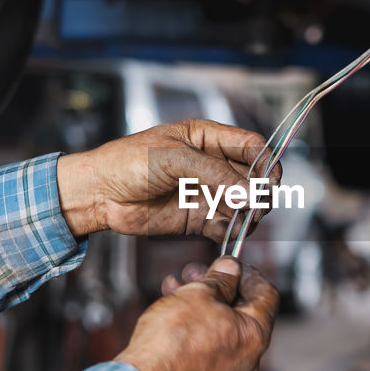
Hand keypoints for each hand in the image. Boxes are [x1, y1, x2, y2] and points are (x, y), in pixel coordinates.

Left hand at [56, 119, 281, 241]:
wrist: (98, 194)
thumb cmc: (126, 163)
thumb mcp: (172, 158)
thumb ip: (213, 173)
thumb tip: (248, 191)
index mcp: (206, 138)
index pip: (251, 146)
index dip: (266, 162)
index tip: (271, 181)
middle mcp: (211, 165)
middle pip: (252, 177)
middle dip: (259, 193)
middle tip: (256, 207)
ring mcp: (205, 192)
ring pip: (243, 204)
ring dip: (248, 214)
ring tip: (243, 221)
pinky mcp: (197, 217)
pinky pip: (225, 225)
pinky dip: (232, 231)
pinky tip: (228, 232)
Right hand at [117, 257, 278, 370]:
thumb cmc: (173, 338)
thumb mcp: (199, 293)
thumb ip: (221, 278)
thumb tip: (230, 269)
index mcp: (255, 336)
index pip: (266, 294)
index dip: (247, 273)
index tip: (229, 264)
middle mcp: (248, 359)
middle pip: (241, 311)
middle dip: (217, 286)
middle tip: (195, 272)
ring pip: (220, 328)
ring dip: (201, 302)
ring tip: (175, 286)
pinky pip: (207, 346)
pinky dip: (195, 326)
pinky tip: (172, 310)